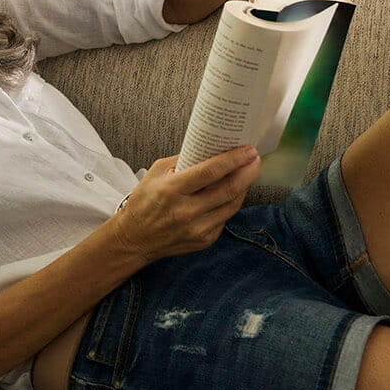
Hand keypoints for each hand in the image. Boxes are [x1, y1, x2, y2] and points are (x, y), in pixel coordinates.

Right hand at [110, 146, 260, 263]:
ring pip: (233, 204)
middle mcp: (187, 211)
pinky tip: (230, 193)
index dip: (234, 159)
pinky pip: (225, 218)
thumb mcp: (155, 174)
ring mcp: (198, 228)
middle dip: (248, 171)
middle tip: (255, 159)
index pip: (211, 172)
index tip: (248, 149)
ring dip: (244, 186)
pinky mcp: (204, 240)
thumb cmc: (143, 202)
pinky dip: (230, 203)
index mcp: (172, 190)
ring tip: (247, 173)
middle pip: (229, 188)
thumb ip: (181, 162)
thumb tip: (209, 151)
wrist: (134, 238)